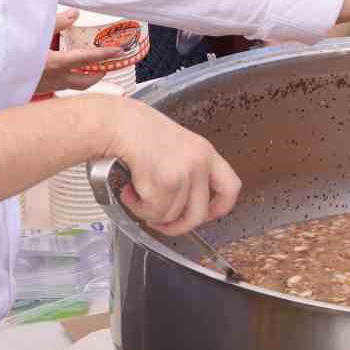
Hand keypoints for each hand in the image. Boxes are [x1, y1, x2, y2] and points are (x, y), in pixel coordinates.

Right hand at [35, 8, 126, 94]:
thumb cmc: (9, 53)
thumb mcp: (33, 32)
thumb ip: (56, 23)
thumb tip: (75, 14)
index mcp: (57, 64)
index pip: (87, 59)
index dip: (105, 54)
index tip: (119, 51)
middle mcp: (55, 79)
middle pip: (85, 82)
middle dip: (98, 75)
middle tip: (105, 65)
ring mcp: (46, 87)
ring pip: (71, 86)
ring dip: (82, 78)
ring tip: (86, 68)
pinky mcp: (36, 90)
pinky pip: (58, 87)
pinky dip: (66, 79)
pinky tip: (61, 71)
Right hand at [111, 99, 241, 236]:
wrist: (118, 123)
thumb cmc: (137, 129)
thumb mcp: (175, 145)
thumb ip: (186, 170)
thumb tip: (182, 202)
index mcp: (205, 152)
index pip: (231, 187)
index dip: (220, 208)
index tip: (207, 214)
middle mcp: (199, 163)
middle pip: (199, 214)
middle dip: (177, 226)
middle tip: (160, 222)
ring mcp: (185, 174)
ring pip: (171, 216)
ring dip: (149, 212)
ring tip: (136, 193)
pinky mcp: (166, 183)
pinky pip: (154, 212)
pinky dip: (138, 207)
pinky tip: (130, 191)